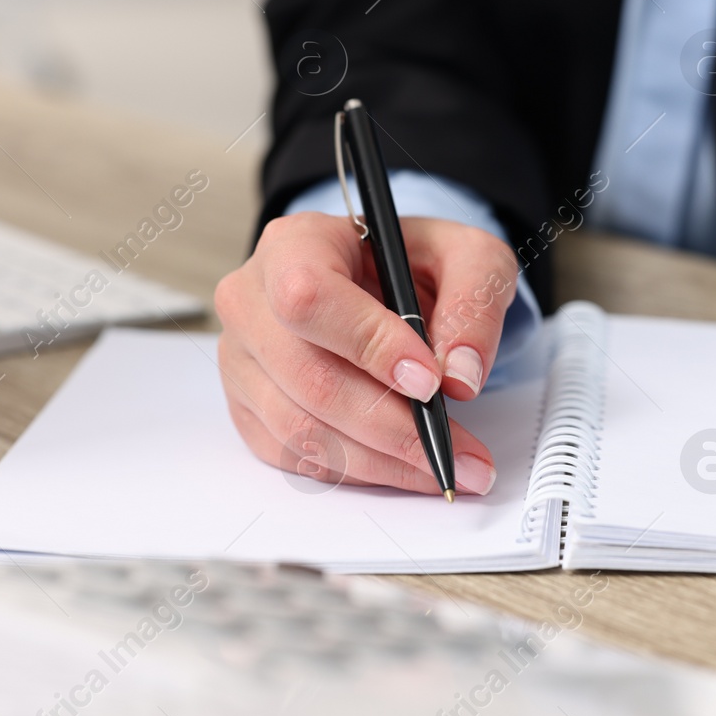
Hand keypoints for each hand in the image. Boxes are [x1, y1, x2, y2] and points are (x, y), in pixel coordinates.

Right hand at [215, 212, 519, 494]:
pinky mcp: (247, 408)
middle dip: (393, 426)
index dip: (369, 346)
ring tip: (445, 467)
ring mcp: (242, 360)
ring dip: (382, 460)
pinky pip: (295, 456)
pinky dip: (357, 471)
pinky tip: (404, 466)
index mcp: (295, 244)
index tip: (430, 382)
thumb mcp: (466, 256)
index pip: (309, 297)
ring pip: (301, 429)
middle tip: (457, 451)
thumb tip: (460, 375)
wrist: (382, 284)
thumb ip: (474, 301)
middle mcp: (252, 300)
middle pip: (308, 377)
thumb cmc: (414, 264)